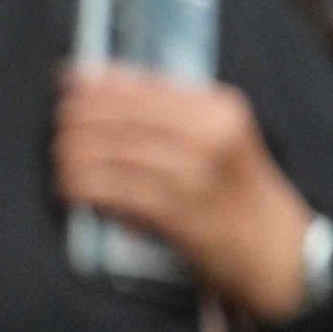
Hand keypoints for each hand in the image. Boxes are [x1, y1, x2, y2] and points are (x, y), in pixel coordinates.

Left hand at [54, 70, 315, 319]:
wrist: (274, 248)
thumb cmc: (234, 189)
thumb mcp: (218, 136)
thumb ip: (167, 111)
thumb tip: (96, 84)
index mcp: (218, 108)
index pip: (142, 86)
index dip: (96, 83)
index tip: (64, 83)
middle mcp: (210, 135)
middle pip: (122, 116)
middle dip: (79, 119)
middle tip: (58, 128)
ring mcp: (195, 175)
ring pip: (114, 153)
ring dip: (74, 155)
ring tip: (59, 160)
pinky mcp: (179, 214)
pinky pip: (116, 192)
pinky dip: (84, 187)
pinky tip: (68, 188)